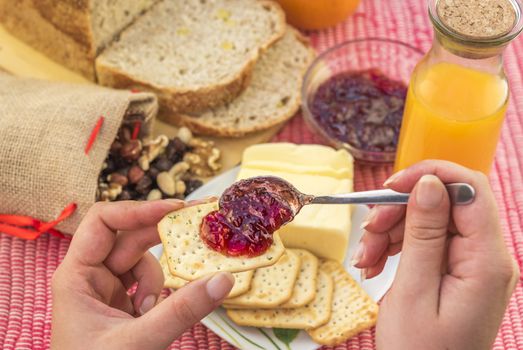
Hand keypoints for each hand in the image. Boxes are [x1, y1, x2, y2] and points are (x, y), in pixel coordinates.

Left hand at [51, 200, 233, 349]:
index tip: (176, 209)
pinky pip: (150, 283)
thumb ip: (180, 312)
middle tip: (201, 223)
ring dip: (159, 280)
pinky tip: (155, 315)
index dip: (139, 209)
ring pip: (144, 262)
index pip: (103, 222)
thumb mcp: (137, 342)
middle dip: (163, 235)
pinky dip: (161, 294)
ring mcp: (109, 291)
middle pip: (131, 238)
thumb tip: (222, 279)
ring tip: (153, 311)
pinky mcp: (124, 305)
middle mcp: (91, 276)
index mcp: (76, 275)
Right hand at [352, 160, 518, 349]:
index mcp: (487, 261)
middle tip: (367, 233)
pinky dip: (397, 245)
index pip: (470, 189)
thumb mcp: (414, 290)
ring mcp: (474, 263)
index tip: (389, 186)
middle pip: (446, 203)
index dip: (429, 176)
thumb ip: (425, 233)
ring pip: (431, 219)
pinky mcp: (459, 269)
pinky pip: (427, 240)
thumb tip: (428, 184)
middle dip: (400, 211)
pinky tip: (375, 262)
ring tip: (365, 259)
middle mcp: (489, 257)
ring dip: (392, 230)